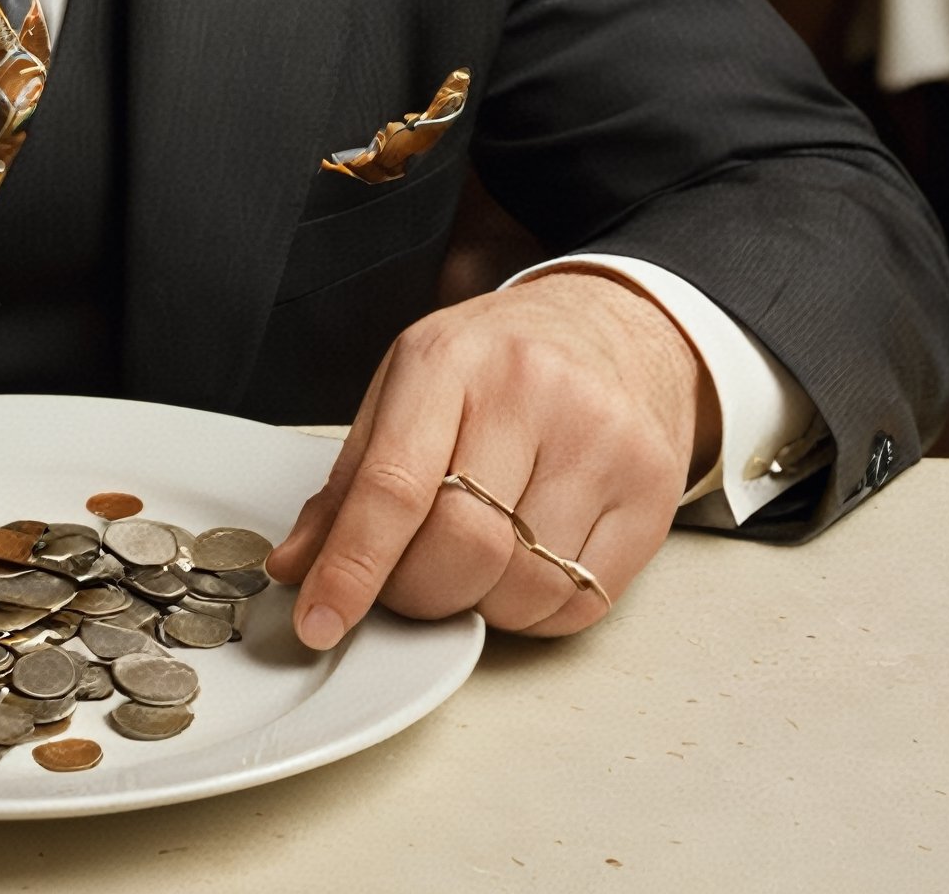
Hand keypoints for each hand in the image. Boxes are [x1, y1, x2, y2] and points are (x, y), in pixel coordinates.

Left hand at [265, 270, 720, 644]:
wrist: (610, 326)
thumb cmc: (495, 361)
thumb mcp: (407, 387)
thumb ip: (350, 480)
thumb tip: (298, 566)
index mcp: (447, 360)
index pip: (392, 485)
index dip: (351, 568)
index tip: (319, 621)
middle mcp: (530, 393)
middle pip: (461, 546)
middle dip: (418, 593)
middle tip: (407, 583)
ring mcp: (601, 442)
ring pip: (523, 586)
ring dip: (481, 604)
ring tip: (473, 561)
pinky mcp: (651, 494)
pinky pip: (579, 602)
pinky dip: (535, 612)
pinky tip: (525, 567)